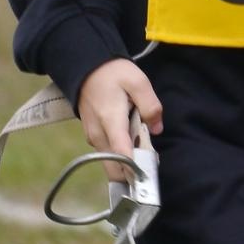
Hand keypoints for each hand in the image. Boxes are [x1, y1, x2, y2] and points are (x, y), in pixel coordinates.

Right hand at [77, 59, 163, 181]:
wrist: (86, 68)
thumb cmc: (113, 74)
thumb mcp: (138, 82)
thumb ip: (151, 106)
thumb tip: (157, 128)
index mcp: (111, 121)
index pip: (121, 154)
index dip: (136, 169)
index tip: (150, 174)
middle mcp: (99, 135)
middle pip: (115, 169)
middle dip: (133, 173)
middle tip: (151, 162)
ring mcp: (93, 138)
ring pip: (111, 165)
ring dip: (127, 164)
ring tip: (144, 149)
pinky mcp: (93, 138)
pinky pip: (108, 155)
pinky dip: (120, 156)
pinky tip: (132, 142)